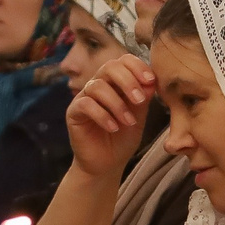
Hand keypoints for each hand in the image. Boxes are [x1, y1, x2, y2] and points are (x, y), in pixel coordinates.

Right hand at [64, 55, 154, 177]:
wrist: (107, 164)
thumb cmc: (123, 138)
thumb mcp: (139, 116)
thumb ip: (143, 98)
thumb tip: (151, 81)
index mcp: (116, 82)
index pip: (123, 61)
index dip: (137, 66)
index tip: (151, 81)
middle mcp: (99, 85)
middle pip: (109, 67)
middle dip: (127, 81)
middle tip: (139, 101)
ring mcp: (84, 97)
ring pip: (97, 86)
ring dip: (117, 104)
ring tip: (128, 122)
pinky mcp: (73, 112)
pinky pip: (86, 104)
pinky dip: (103, 115)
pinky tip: (114, 128)